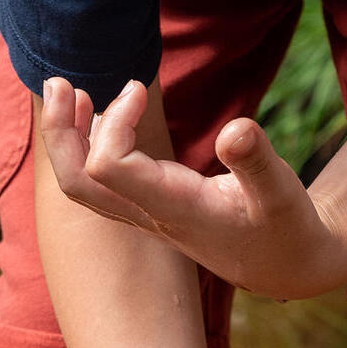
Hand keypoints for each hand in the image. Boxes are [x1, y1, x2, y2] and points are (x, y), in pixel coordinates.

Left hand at [39, 77, 346, 300]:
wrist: (285, 265)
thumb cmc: (286, 227)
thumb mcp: (282, 192)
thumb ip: (257, 161)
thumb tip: (235, 128)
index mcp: (176, 209)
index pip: (110, 169)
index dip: (112, 125)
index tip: (139, 89)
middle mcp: (151, 215)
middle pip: (77, 183)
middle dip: (60, 133)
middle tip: (62, 82)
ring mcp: (146, 216)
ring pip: (81, 186)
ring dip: (67, 139)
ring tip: (69, 92)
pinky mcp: (150, 210)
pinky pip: (99, 183)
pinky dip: (87, 148)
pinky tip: (98, 115)